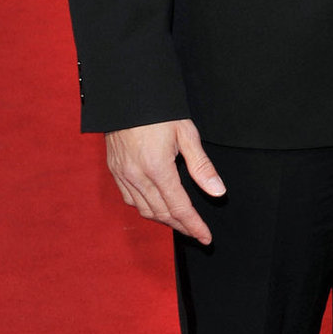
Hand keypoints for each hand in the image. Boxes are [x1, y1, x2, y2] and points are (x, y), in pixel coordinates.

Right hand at [106, 120, 225, 242]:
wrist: (126, 96)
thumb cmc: (159, 111)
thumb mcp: (186, 134)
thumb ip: (202, 166)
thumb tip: (217, 192)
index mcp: (157, 169)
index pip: (179, 208)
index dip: (194, 226)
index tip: (206, 237)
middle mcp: (137, 176)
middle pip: (162, 213)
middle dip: (182, 226)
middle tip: (197, 233)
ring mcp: (123, 175)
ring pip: (145, 210)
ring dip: (164, 220)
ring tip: (181, 223)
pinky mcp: (115, 171)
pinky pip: (130, 200)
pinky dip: (146, 208)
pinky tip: (157, 207)